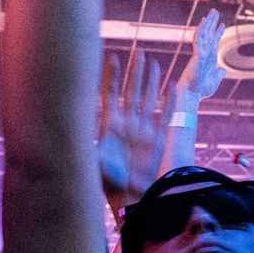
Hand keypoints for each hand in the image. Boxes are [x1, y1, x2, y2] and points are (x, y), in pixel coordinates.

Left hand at [97, 49, 167, 205]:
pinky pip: (166, 117)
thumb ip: (91, 146)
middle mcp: (127, 126)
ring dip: (151, 82)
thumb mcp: (95, 162)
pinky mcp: (158, 142)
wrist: (130, 200)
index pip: (110, 95)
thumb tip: (80, 130)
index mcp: (109, 127)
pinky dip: (170, 102)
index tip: (112, 57)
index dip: (111, 77)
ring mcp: (143, 132)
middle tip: (140, 52)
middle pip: (132, 92)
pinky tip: (173, 88)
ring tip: (154, 63)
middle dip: (135, 73)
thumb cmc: (109, 184)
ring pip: (148, 100)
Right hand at [175, 9, 226, 102]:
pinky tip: (203, 23)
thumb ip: (218, 74)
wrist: (192, 95)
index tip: (221, 24)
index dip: (217, 32)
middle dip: (212, 23)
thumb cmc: (200, 90)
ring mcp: (199, 53)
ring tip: (213, 13)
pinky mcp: (196, 55)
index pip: (213, 42)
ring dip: (208, 23)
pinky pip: (198, 40)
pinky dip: (201, 31)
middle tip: (215, 11)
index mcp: (208, 58)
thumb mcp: (214, 81)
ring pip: (204, 34)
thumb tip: (222, 71)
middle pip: (208, 34)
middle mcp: (204, 53)